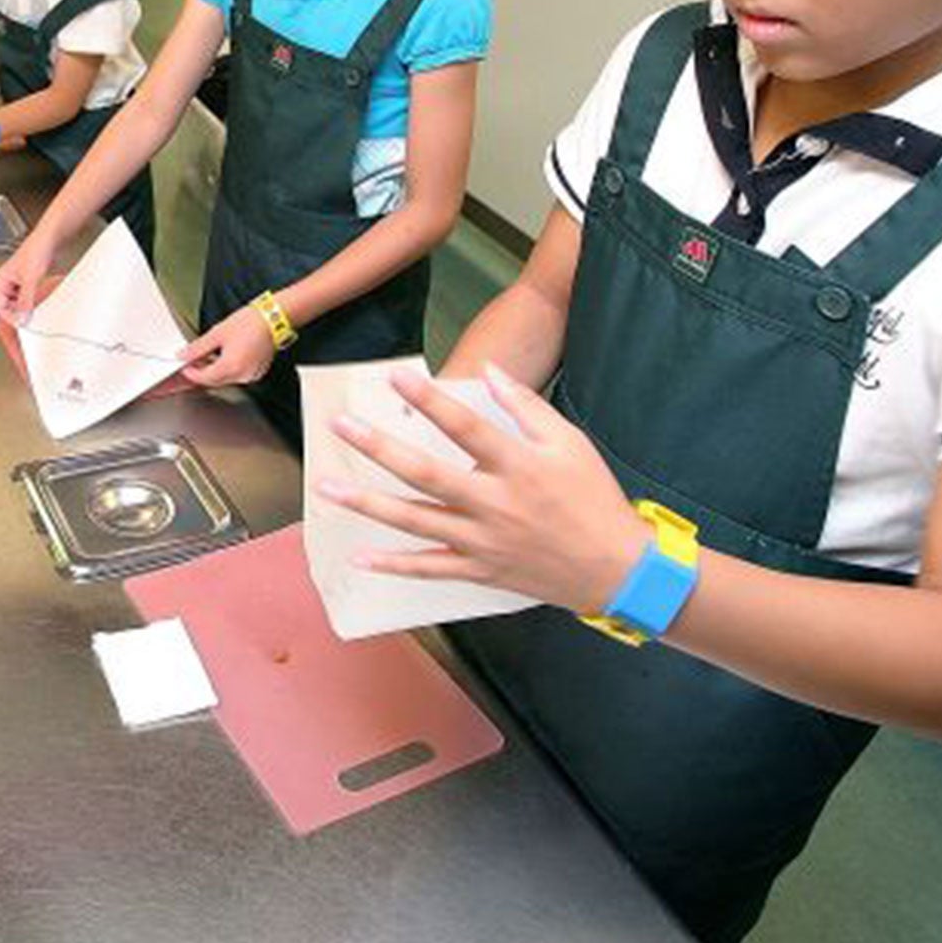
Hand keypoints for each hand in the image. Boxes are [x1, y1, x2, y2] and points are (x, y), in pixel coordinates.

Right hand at [0, 233, 56, 325]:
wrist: (50, 239)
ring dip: (22, 316)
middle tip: (18, 340)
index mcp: (0, 281)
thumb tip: (22, 318)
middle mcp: (6, 284)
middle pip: (6, 310)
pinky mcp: (27, 284)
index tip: (19, 329)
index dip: (9, 321)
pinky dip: (29, 310)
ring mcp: (17, 285)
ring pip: (15, 308)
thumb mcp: (31, 279)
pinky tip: (36, 314)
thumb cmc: (36, 249)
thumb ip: (26, 301)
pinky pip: (25, 302)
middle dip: (12, 323)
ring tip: (29, 327)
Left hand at [182, 306, 277, 385]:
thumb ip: (198, 347)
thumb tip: (183, 355)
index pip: (203, 378)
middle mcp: (242, 375)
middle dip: (201, 372)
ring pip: (225, 379)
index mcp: (231, 367)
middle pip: (214, 381)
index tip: (183, 365)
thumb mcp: (218, 333)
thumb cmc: (251, 322)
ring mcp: (251, 375)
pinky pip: (237, 375)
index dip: (190, 372)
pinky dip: (228, 369)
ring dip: (214, 371)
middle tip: (193, 360)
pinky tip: (224, 356)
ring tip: (208, 355)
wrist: (274, 318)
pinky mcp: (257, 371)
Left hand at [315, 363, 646, 612]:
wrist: (616, 569)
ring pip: (414, 522)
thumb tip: (488, 372)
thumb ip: (526, 406)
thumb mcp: (569, 443)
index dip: (429, 401)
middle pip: (424, 473)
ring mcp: (482, 541)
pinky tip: (359, 557)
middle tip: (339, 427)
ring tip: (326, 489)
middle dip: (377, 448)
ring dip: (367, 506)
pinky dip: (393, 566)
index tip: (395, 377)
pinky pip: (429, 570)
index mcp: (518, 467)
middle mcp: (494, 504)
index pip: (465, 427)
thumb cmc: (593, 498)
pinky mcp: (479, 570)